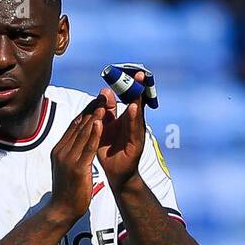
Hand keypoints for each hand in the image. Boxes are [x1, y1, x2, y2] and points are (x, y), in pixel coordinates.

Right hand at [49, 105, 103, 225]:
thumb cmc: (66, 191)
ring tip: (104, 104)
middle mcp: (62, 151)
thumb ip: (70, 154)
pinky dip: (94, 134)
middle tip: (102, 96)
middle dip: (92, 110)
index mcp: (59, 150)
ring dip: (95, 117)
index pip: (74, 126)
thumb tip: (75, 143)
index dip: (86, 112)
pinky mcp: (77, 168)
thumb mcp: (66, 168)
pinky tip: (101, 123)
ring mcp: (68, 159)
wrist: (61, 211)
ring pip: (83, 134)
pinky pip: (87, 148)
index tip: (96, 101)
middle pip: (78, 126)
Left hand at [96, 72, 145, 191]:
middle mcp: (134, 124)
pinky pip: (135, 129)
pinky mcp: (136, 144)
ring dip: (139, 99)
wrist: (115, 175)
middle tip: (140, 72)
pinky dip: (134, 118)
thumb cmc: (109, 151)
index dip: (131, 85)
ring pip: (138, 113)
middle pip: (138, 102)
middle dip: (139, 88)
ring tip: (139, 86)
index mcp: (126, 119)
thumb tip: (104, 91)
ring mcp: (137, 134)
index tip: (131, 70)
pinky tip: (133, 108)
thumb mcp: (105, 127)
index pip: (130, 98)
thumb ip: (106, 111)